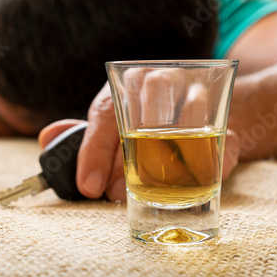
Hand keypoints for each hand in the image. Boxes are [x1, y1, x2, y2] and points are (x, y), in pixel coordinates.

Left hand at [39, 84, 240, 201]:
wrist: (208, 107)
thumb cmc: (151, 120)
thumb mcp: (114, 125)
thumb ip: (83, 134)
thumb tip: (48, 137)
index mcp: (131, 81)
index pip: (106, 111)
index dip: (94, 151)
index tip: (88, 186)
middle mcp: (163, 81)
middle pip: (142, 122)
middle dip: (124, 165)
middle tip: (113, 194)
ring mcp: (199, 98)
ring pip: (183, 130)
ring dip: (164, 168)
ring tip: (146, 193)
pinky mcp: (228, 123)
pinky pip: (221, 146)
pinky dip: (206, 169)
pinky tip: (191, 187)